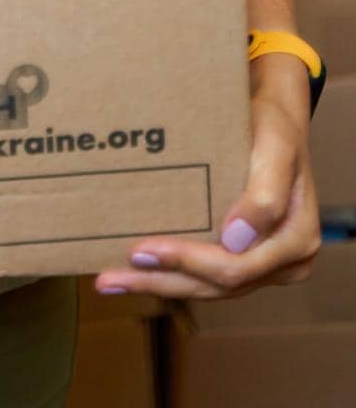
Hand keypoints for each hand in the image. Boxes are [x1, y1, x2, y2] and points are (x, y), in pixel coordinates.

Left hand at [93, 61, 321, 299]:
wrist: (274, 120)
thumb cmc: (272, 128)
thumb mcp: (275, 148)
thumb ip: (265, 194)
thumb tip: (236, 239)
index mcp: (296, 241)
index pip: (236, 267)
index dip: (188, 262)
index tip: (144, 250)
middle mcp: (283, 262)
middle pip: (217, 286)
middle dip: (161, 280)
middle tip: (112, 276)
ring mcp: (263, 264)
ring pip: (207, 286)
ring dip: (158, 284)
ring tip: (112, 280)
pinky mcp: (244, 259)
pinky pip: (205, 274)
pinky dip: (170, 273)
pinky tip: (135, 271)